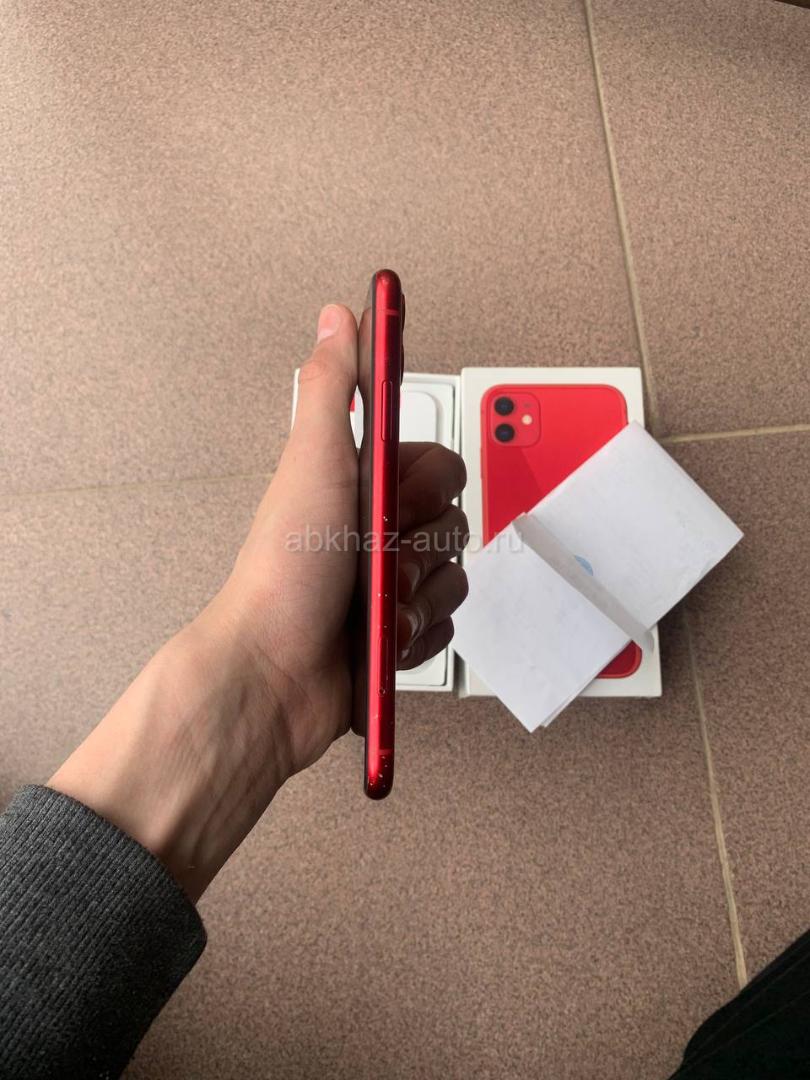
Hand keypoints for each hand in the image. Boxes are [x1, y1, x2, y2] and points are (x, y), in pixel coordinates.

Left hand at [49, 303, 468, 899]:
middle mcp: (376, 536)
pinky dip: (417, 637)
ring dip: (418, 596)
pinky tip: (381, 639)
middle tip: (378, 554)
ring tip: (373, 606)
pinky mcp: (400, 638)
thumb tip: (340, 315)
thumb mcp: (312, 464)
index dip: (427, 481)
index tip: (399, 498)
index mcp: (358, 489)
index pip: (435, 464)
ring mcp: (389, 589)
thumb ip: (335, 388)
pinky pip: (447, 630)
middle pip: (454, 522)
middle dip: (422, 544)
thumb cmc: (284, 572)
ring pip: (455, 578)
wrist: (272, 677)